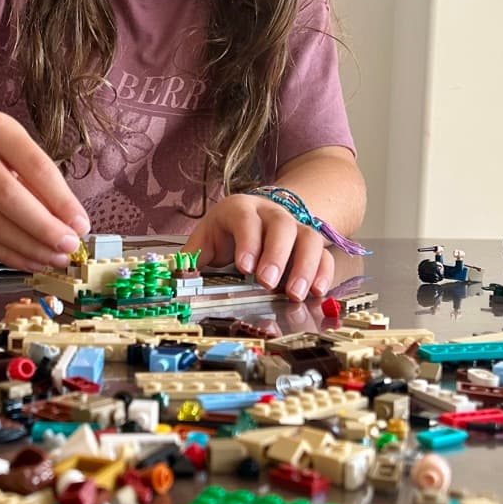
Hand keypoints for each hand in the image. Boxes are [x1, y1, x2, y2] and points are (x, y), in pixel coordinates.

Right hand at [0, 110, 89, 271]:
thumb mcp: (11, 146)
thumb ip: (36, 179)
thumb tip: (69, 223)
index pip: (35, 167)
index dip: (61, 200)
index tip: (81, 225)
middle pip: (9, 198)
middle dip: (44, 229)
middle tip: (69, 247)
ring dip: (28, 248)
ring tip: (54, 259)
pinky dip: (7, 255)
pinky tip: (29, 262)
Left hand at [184, 194, 334, 301]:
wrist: (258, 213)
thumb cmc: (227, 231)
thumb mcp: (206, 239)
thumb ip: (191, 258)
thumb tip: (178, 276)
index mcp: (241, 209)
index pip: (246, 220)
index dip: (248, 242)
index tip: (245, 267)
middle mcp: (272, 214)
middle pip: (282, 227)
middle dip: (276, 256)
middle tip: (268, 282)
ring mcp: (295, 227)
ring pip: (309, 239)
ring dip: (305, 267)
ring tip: (295, 293)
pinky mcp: (310, 244)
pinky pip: (324, 254)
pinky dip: (323, 273)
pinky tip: (317, 292)